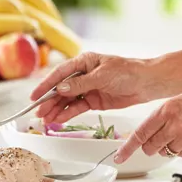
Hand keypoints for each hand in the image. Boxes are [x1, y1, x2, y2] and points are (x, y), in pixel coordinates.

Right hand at [30, 52, 152, 122]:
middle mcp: (84, 74)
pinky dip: (67, 114)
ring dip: (56, 109)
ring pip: (67, 100)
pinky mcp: (94, 100)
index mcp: (85, 62)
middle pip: (61, 88)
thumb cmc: (128, 71)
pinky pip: (77, 107)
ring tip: (46, 120)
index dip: (46, 85)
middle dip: (49, 101)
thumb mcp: (103, 75)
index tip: (35, 96)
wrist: (146, 83)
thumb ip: (81, 83)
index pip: (60, 73)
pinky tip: (58, 120)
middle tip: (39, 113)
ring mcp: (88, 88)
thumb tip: (60, 88)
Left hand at [114, 85, 181, 162]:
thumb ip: (164, 115)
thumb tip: (153, 129)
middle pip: (150, 147)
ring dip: (169, 146)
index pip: (140, 133)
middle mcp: (172, 126)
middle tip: (159, 139)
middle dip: (151, 146)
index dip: (127, 148)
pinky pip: (181, 154)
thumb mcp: (179, 100)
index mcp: (166, 110)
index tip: (120, 156)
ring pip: (165, 152)